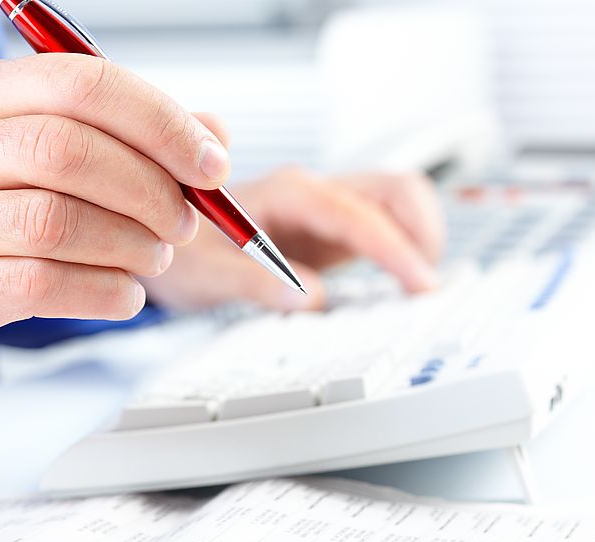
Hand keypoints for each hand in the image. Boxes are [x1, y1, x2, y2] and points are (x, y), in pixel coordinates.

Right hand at [0, 54, 231, 390]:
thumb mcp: (41, 165)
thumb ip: (126, 143)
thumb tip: (213, 140)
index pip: (78, 84)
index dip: (160, 124)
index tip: (211, 165)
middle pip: (68, 151)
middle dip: (149, 190)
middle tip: (185, 222)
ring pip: (53, 221)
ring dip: (129, 245)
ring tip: (153, 259)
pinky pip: (38, 285)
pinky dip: (103, 292)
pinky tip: (124, 295)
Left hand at [143, 167, 445, 310]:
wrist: (169, 246)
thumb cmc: (184, 254)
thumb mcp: (206, 275)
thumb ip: (253, 283)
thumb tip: (309, 299)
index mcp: (286, 194)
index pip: (354, 213)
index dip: (393, 247)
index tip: (418, 282)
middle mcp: (313, 193)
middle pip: (393, 190)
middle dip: (422, 231)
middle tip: (425, 287)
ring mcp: (327, 209)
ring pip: (397, 202)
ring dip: (420, 236)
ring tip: (419, 285)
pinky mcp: (333, 230)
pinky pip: (385, 226)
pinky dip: (406, 248)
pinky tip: (403, 282)